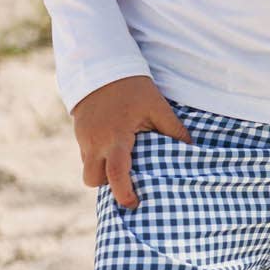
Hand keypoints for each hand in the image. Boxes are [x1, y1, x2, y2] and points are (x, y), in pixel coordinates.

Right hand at [71, 75, 193, 208]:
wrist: (102, 65)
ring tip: (122, 158)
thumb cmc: (133, 88)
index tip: (134, 203)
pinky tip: (113, 144)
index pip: (116, 175)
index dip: (124, 193)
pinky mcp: (78, 131)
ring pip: (88, 167)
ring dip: (102, 169)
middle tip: (127, 177)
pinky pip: (86, 153)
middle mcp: (95, 141)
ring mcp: (83, 137)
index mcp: (116, 137)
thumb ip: (174, 130)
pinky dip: (98, 155)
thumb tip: (191, 149)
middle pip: (94, 179)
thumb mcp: (157, 107)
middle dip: (108, 183)